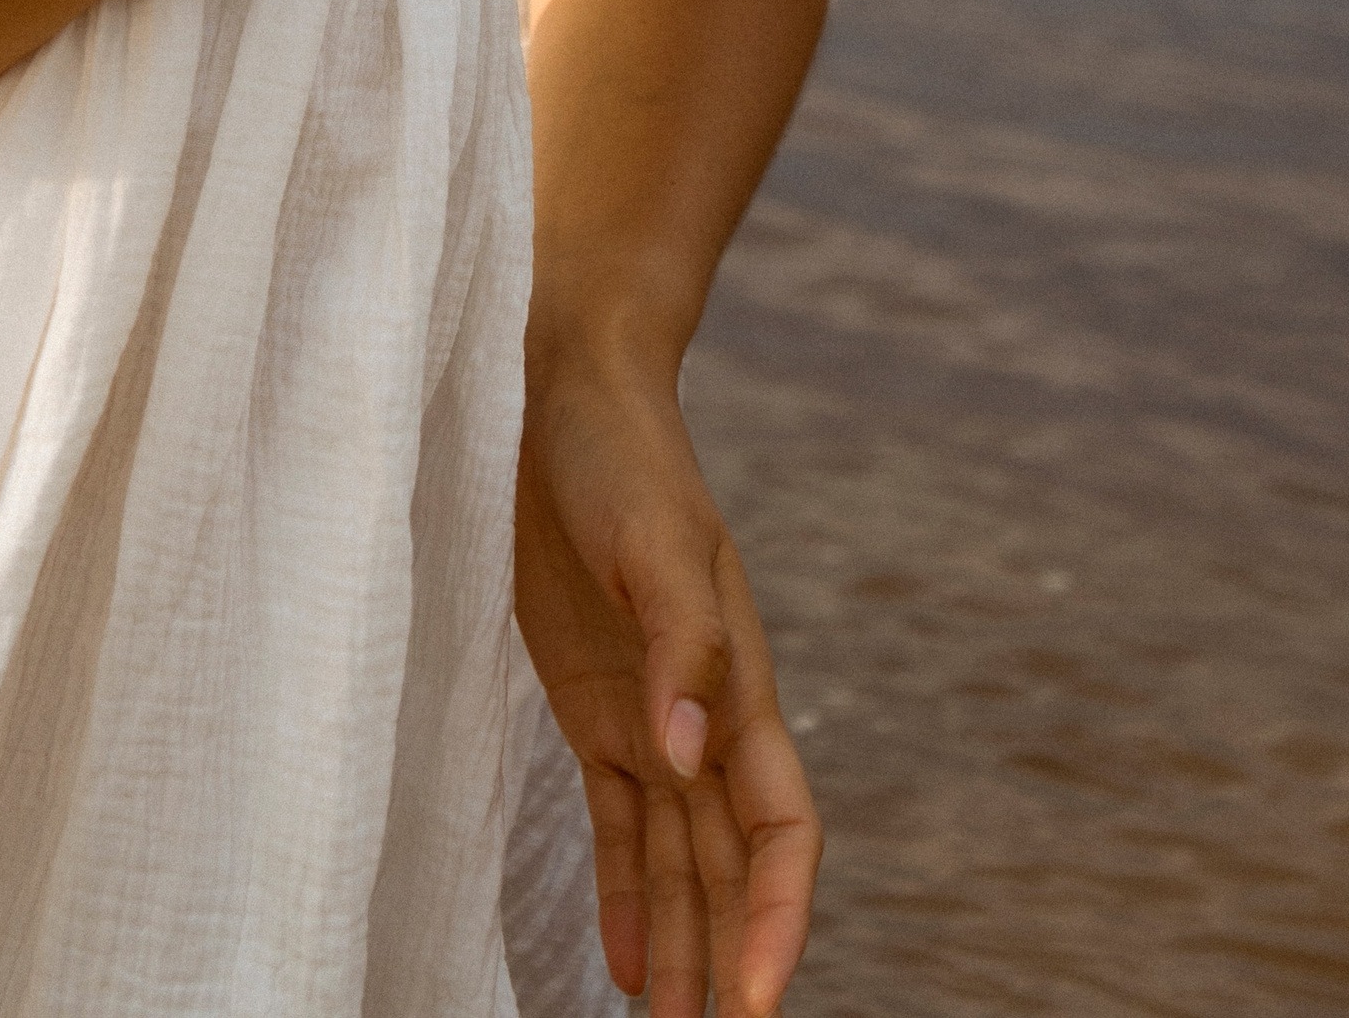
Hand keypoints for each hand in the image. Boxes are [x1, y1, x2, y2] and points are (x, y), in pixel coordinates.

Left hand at [517, 357, 818, 1017]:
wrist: (569, 390)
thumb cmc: (621, 455)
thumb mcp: (652, 541)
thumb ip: (681, 646)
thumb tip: (688, 756)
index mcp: (739, 682)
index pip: (778, 827)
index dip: (777, 914)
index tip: (758, 1001)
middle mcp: (706, 716)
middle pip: (733, 867)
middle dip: (732, 959)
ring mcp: (652, 714)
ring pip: (680, 862)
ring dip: (683, 947)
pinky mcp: (595, 704)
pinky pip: (620, 824)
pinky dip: (625, 895)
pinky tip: (623, 964)